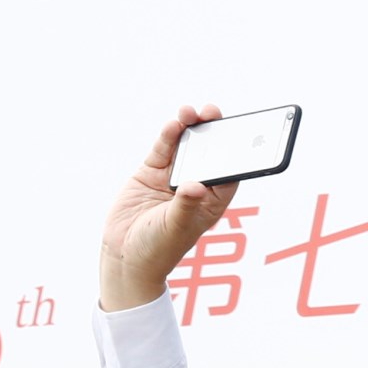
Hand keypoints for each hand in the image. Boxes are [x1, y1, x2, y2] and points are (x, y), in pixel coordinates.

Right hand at [98, 106, 240, 310]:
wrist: (125, 255)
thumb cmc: (158, 249)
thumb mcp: (176, 228)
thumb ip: (185, 205)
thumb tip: (195, 185)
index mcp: (211, 201)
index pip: (229, 172)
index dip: (236, 151)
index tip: (242, 131)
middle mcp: (195, 185)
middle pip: (209, 153)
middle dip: (212, 132)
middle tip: (213, 112)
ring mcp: (172, 177)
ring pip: (185, 147)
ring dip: (189, 128)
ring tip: (190, 112)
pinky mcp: (151, 173)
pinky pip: (162, 150)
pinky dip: (168, 137)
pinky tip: (174, 124)